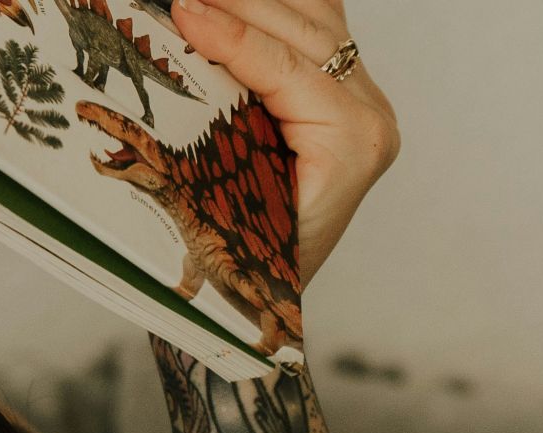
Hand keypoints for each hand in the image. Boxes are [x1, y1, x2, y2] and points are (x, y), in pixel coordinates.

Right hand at [173, 0, 398, 282]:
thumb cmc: (247, 262)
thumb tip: (173, 78)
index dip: (232, 37)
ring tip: (201, 0)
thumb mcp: (225, 205)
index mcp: (351, 148)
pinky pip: (318, 27)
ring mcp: (362, 96)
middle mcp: (369, 114)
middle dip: (237, 6)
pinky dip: (279, 6)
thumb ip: (212, 143)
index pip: (287, 70)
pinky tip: (238, 3)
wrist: (270, 294)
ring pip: (315, 18)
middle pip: (302, 31)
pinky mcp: (346, 87)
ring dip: (254, 2)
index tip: (186, 13)